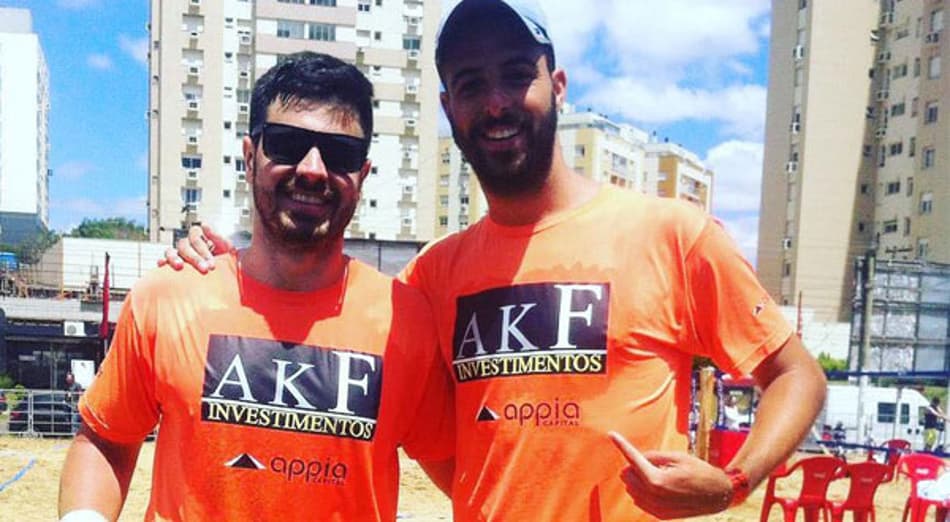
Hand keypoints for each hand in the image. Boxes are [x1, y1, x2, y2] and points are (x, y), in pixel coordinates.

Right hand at [157, 224, 229, 272]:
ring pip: (170, 251)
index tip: (212, 265)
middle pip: (184, 245)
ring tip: (180, 266)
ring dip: (174, 258)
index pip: (196, 237)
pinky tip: (162, 264)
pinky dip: (162, 262)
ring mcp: (177, 254)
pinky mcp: (171, 264)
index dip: (203, 250)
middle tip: (204, 269)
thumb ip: (217, 237)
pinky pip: (163, 261)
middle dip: (194, 258)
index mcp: (198, 237)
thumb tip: (204, 224)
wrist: (221, 275)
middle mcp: (187, 244)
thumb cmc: (224, 260)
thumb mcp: (226, 248)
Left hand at [608, 431, 733, 518]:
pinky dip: (642, 490)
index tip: (612, 434)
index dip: (622, 445)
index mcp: (657, 480)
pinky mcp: (659, 515)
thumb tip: (636, 458)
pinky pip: (639, 500)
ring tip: (660, 474)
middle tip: (652, 462)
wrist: (718, 495)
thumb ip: (653, 456)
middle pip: (627, 475)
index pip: (633, 459)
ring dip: (637, 479)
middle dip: (633, 465)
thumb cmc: (700, 472)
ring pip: (631, 489)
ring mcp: (656, 509)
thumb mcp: (677, 457)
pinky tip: (658, 486)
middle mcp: (653, 497)